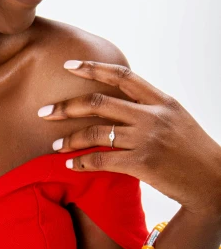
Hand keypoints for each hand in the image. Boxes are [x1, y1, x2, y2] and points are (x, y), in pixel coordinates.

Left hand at [38, 59, 220, 216]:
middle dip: (66, 106)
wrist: (216, 183)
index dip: (93, 68)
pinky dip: (82, 161)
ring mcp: (147, 139)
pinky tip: (71, 164)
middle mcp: (153, 116)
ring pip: (95, 132)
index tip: (69, 65)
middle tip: (44, 111)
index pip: (122, 76)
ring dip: (70, 138)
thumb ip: (149, 109)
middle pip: (99, 102)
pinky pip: (101, 159)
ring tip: (55, 144)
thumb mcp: (176, 119)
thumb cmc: (194, 152)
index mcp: (162, 101)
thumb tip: (117, 102)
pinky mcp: (142, 163)